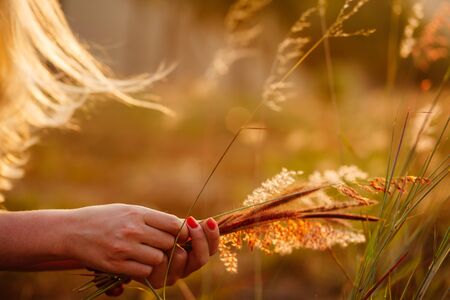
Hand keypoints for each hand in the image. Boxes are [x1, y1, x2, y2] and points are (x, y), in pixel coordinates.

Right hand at [64, 204, 188, 277]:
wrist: (71, 230)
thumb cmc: (105, 218)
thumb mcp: (128, 210)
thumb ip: (153, 218)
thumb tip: (182, 225)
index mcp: (137, 213)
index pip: (173, 224)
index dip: (181, 232)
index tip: (179, 235)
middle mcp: (132, 230)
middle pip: (168, 242)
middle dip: (168, 246)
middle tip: (161, 245)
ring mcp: (123, 248)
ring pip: (158, 258)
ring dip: (156, 258)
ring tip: (146, 253)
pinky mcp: (115, 264)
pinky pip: (143, 271)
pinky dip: (144, 269)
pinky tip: (136, 262)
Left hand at [145, 216, 219, 287]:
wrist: (129, 241)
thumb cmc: (151, 230)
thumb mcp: (170, 225)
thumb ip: (188, 226)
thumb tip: (207, 220)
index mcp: (194, 254)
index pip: (211, 248)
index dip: (212, 236)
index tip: (209, 220)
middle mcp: (186, 268)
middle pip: (201, 258)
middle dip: (198, 238)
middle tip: (191, 222)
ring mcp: (173, 275)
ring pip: (181, 257)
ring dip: (172, 241)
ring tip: (161, 232)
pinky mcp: (158, 280)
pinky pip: (162, 262)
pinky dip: (156, 250)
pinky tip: (148, 243)